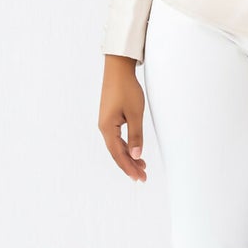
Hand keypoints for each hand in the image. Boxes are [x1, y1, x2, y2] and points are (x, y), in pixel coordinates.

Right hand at [99, 55, 147, 181]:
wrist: (117, 70)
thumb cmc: (126, 89)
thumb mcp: (135, 113)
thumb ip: (136, 135)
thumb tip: (136, 155)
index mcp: (107, 128)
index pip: (118, 154)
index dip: (129, 167)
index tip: (139, 177)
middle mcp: (104, 128)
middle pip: (116, 152)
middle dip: (129, 165)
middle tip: (143, 177)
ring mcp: (106, 123)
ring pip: (117, 146)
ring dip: (128, 157)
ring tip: (141, 167)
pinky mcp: (110, 118)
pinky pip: (117, 138)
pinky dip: (126, 146)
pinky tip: (134, 151)